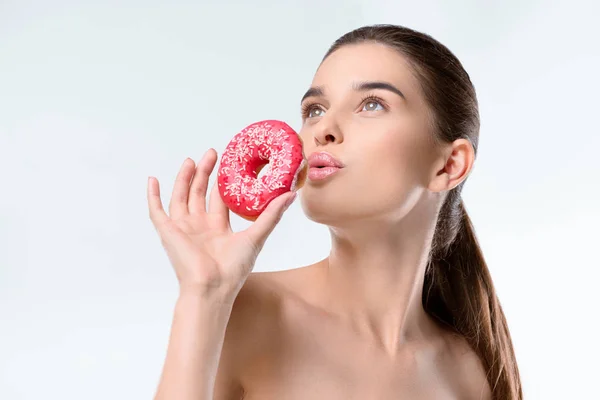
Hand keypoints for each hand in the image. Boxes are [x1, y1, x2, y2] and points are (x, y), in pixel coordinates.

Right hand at [147, 149, 296, 296]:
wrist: (212, 288)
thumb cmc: (234, 269)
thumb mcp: (256, 236)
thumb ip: (272, 215)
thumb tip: (291, 194)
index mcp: (218, 228)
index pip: (219, 199)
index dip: (222, 181)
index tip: (228, 163)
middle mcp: (199, 227)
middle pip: (200, 193)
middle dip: (205, 173)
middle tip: (212, 153)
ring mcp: (183, 229)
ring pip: (181, 197)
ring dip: (184, 179)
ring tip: (191, 160)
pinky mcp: (168, 233)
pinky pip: (157, 211)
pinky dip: (153, 196)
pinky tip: (152, 180)